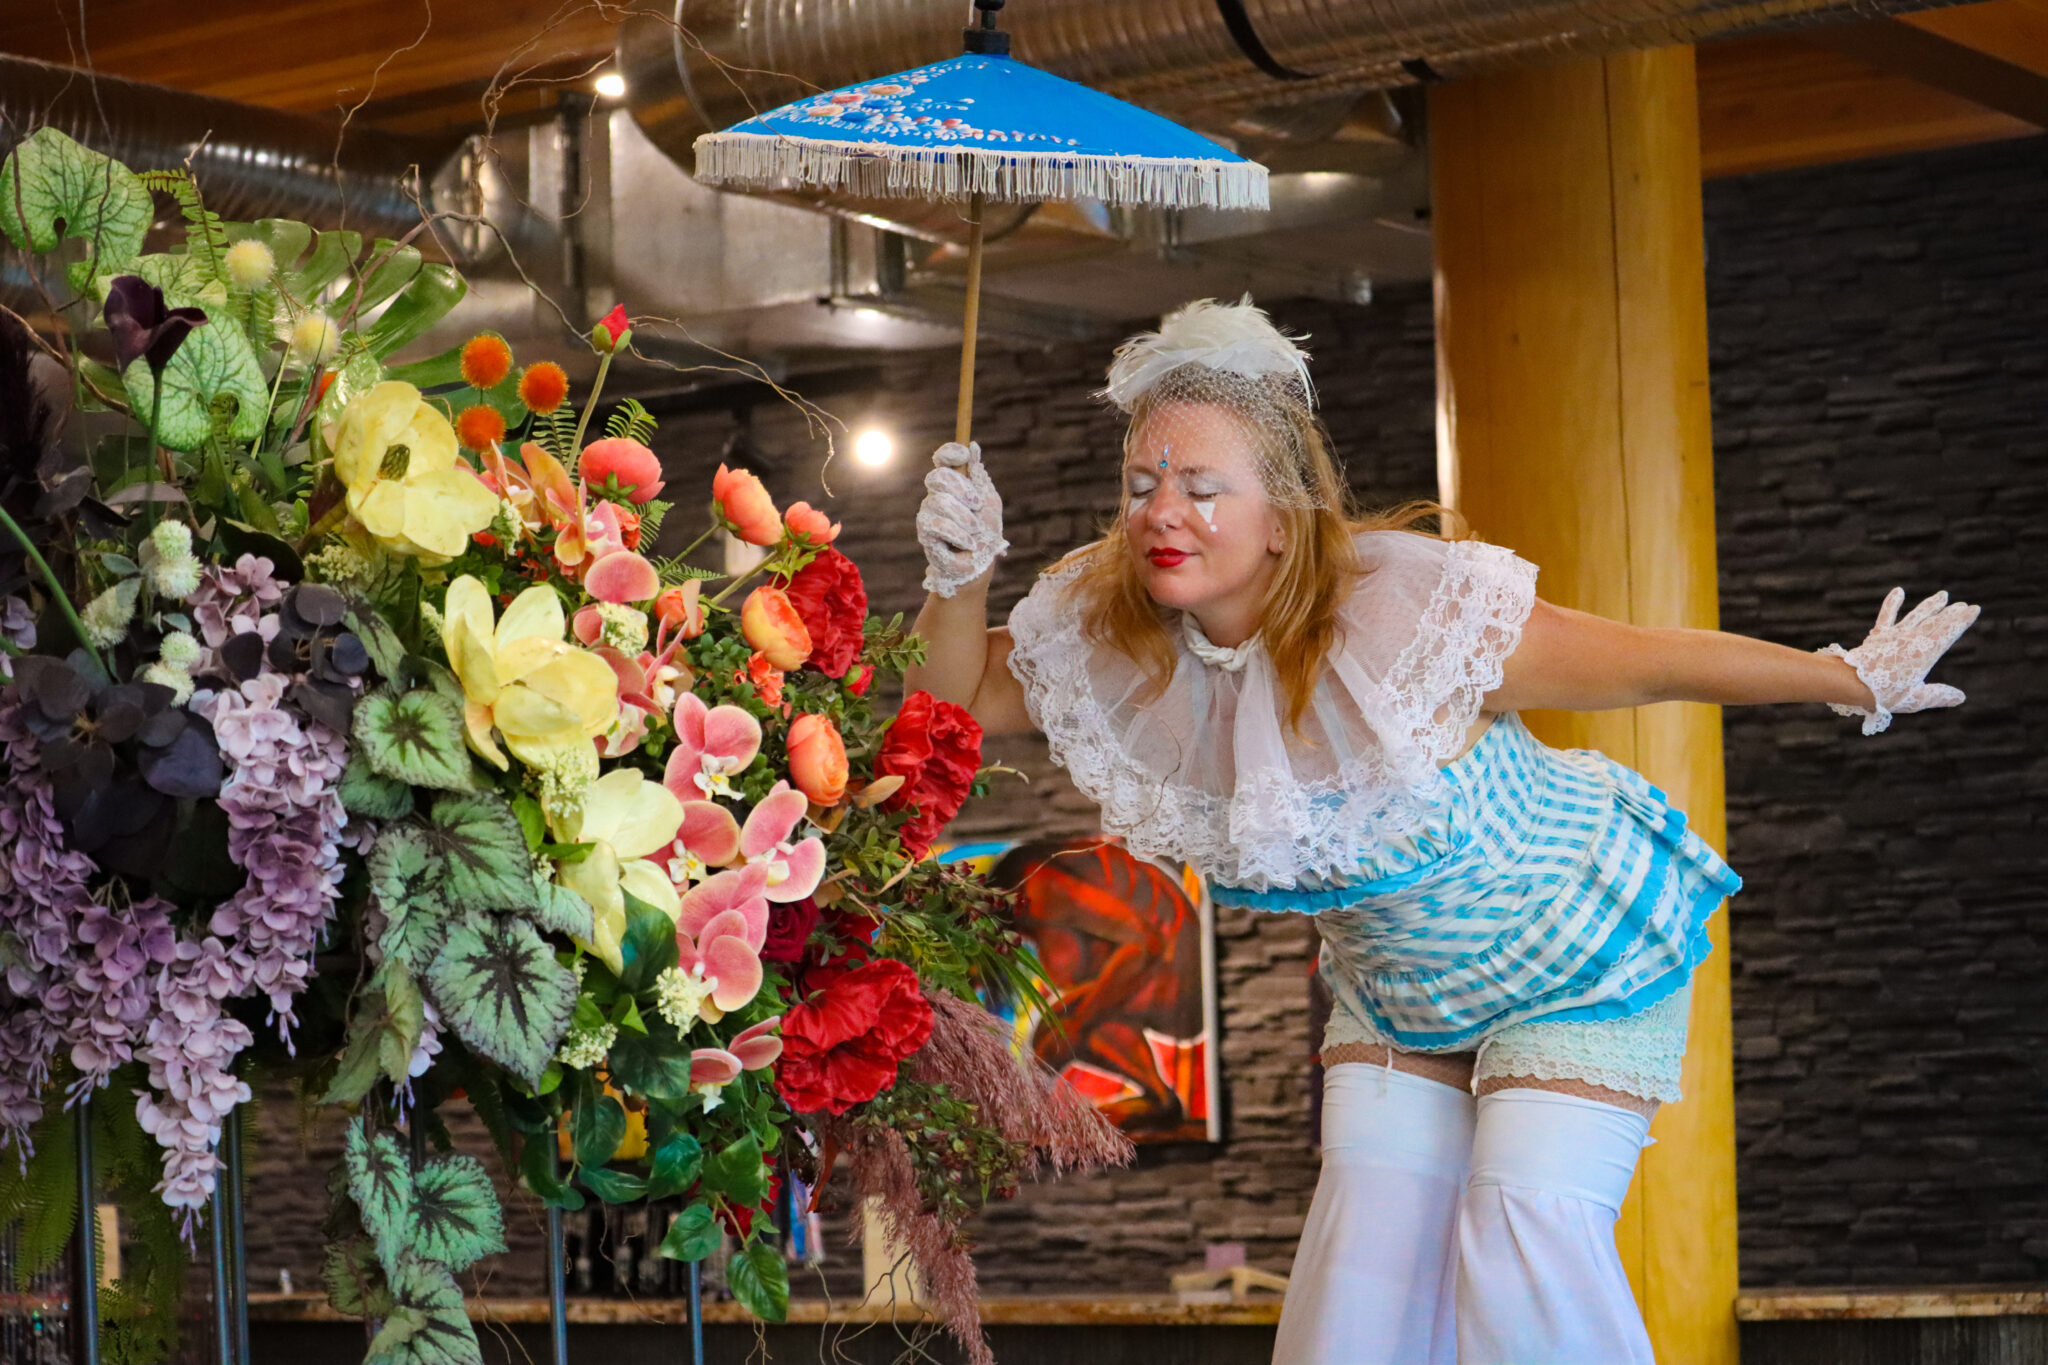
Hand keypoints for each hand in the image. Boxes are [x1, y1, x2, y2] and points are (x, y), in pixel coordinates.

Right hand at [918, 441, 1006, 596]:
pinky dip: (960, 535)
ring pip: (939, 502)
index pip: (942, 460)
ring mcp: (928, 515)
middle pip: (937, 477)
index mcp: (952, 486)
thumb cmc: (986, 534)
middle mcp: (936, 497)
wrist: (981, 565)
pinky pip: (939, 525)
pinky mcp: (925, 534)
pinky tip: (968, 545)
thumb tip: (974, 447)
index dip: (949, 452)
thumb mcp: (989, 503)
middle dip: (961, 489)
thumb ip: (980, 478)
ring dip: (964, 519)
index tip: (964, 455)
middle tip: (976, 505)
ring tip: (974, 533)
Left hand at [1819, 587, 1979, 734]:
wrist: (1852, 682)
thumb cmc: (1884, 694)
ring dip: (1930, 606)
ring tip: (1943, 595)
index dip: (1961, 621)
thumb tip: (1960, 697)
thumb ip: (1938, 695)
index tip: (1974, 609)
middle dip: (1950, 614)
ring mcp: (1894, 636)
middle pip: (1935, 623)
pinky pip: (1886, 616)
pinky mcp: (1878, 636)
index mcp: (1925, 653)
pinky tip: (1899, 591)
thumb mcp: (1916, 699)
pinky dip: (1892, 603)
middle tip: (1963, 605)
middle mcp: (1911, 640)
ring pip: (1916, 616)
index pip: (1948, 632)